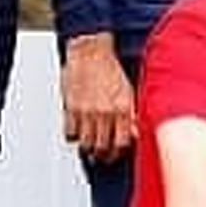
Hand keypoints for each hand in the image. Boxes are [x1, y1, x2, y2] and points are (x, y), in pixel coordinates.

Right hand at [61, 33, 135, 162]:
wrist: (90, 51)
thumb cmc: (110, 68)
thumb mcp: (129, 91)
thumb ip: (132, 113)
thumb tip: (136, 133)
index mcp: (123, 108)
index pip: (122, 143)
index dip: (119, 151)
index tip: (117, 152)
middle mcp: (105, 112)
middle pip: (103, 147)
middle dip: (103, 155)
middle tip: (102, 155)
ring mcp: (87, 112)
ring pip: (86, 144)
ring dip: (88, 149)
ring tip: (90, 147)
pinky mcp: (70, 109)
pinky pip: (70, 133)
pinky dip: (73, 136)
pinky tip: (78, 132)